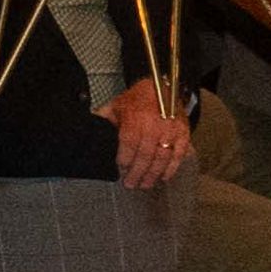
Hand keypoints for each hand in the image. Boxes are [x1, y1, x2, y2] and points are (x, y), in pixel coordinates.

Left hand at [110, 79, 193, 194]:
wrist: (164, 86)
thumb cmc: (137, 100)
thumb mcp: (117, 105)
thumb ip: (104, 119)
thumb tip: (87, 130)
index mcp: (135, 119)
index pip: (129, 144)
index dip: (125, 159)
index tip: (120, 170)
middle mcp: (154, 125)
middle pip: (145, 155)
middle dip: (137, 173)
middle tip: (130, 185)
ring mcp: (171, 130)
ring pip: (162, 157)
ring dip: (153, 174)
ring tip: (144, 185)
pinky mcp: (183, 133)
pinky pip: (178, 154)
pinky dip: (172, 168)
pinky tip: (164, 178)